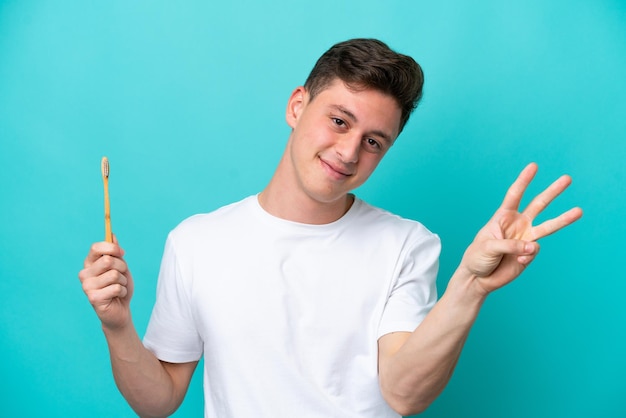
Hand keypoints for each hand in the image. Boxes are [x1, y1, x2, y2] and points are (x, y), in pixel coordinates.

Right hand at [78, 234, 134, 329]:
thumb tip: (112, 235)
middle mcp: (84, 274)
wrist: (120, 310)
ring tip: (118, 288)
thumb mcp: (120, 267)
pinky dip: (122, 291)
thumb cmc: (119, 287)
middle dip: (122, 267)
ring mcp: (87, 287)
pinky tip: (117, 297)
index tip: (122, 253)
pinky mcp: (93, 298)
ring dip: (123, 281)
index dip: (112, 248)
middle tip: (121, 277)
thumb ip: (115, 252)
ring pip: (114, 274)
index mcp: (89, 264)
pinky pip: (116, 288)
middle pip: (108, 260)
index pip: (96, 248)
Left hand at [460, 163, 582, 295]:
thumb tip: (533, 246)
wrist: (478, 277)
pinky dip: (526, 256)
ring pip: (548, 225)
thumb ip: (510, 245)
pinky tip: (516, 261)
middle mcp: (517, 224)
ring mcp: (525, 238)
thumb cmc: (477, 257)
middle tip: (568, 178)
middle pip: (538, 204)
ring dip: (563, 219)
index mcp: (503, 216)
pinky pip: (534, 251)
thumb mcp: (488, 247)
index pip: (515, 195)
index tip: (534, 166)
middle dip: (553, 191)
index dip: (524, 181)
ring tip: (579, 210)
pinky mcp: (529, 253)